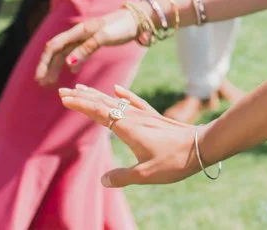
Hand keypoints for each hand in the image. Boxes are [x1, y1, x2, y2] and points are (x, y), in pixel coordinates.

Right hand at [37, 6, 141, 85]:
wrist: (137, 20)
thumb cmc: (121, 26)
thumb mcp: (104, 37)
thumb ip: (86, 49)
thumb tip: (67, 64)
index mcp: (78, 31)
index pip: (54, 46)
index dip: (44, 62)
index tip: (39, 78)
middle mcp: (78, 34)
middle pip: (57, 51)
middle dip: (48, 67)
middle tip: (42, 84)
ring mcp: (85, 37)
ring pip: (66, 53)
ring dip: (57, 67)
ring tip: (51, 82)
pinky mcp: (93, 41)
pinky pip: (77, 53)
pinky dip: (72, 63)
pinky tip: (73, 71)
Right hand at [59, 84, 199, 186]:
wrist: (202, 146)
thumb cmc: (175, 161)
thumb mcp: (146, 174)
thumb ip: (122, 177)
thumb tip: (103, 179)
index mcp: (128, 129)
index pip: (99, 113)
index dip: (81, 105)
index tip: (64, 98)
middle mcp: (134, 118)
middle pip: (104, 103)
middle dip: (83, 97)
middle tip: (63, 90)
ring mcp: (145, 116)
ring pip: (116, 101)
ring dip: (97, 95)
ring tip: (82, 88)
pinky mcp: (155, 117)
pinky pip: (135, 102)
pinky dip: (124, 95)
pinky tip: (117, 89)